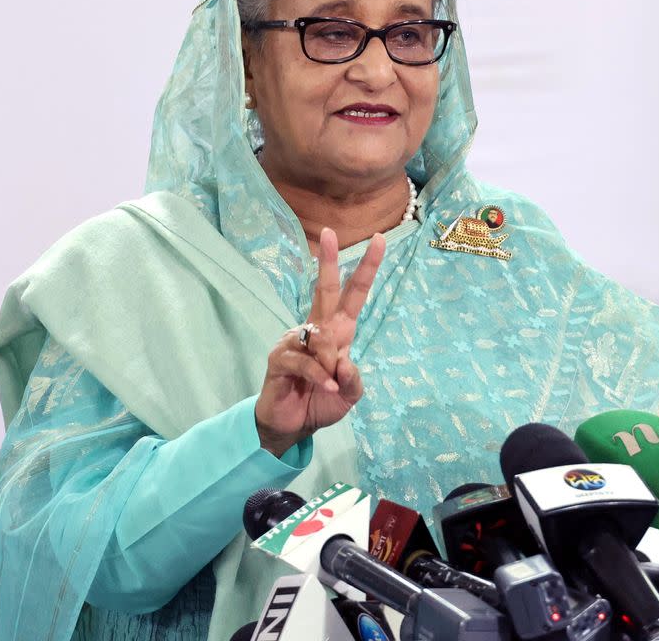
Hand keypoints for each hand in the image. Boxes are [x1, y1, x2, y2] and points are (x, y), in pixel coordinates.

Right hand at [255, 227, 385, 455]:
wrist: (291, 427)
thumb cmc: (322, 403)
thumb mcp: (350, 394)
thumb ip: (354, 378)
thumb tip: (343, 359)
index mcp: (337, 332)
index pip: (353, 295)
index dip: (366, 269)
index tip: (379, 240)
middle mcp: (316, 329)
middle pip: (325, 289)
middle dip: (328, 261)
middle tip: (329, 232)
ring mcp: (295, 340)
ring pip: (320, 336)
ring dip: (328, 362)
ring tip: (329, 383)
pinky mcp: (279, 357)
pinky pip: (305, 360)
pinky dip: (319, 376)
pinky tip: (326, 386)